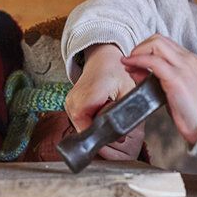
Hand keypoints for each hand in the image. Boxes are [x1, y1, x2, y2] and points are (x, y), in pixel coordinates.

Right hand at [64, 43, 139, 159]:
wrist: (102, 59)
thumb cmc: (115, 72)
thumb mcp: (128, 89)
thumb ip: (127, 112)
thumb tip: (121, 137)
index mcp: (89, 95)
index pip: (88, 128)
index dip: (102, 136)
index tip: (117, 137)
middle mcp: (74, 100)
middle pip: (84, 130)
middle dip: (100, 132)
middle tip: (116, 126)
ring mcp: (69, 102)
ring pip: (81, 127)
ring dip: (95, 126)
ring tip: (107, 113)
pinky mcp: (68, 104)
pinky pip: (79, 121)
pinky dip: (90, 120)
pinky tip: (100, 110)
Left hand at [121, 35, 196, 145]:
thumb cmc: (189, 111)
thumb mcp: (173, 89)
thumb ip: (156, 77)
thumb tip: (134, 69)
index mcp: (191, 60)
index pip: (165, 42)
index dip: (146, 48)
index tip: (135, 59)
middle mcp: (189, 59)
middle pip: (158, 39)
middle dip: (140, 47)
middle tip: (130, 60)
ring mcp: (184, 67)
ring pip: (156, 44)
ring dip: (137, 51)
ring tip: (129, 63)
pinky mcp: (177, 78)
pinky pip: (153, 61)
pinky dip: (138, 60)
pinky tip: (130, 67)